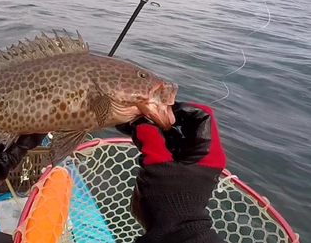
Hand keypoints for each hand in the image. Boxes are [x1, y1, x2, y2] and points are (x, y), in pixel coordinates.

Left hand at [0, 63, 44, 241]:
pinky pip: (21, 148)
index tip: (3, 67)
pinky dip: (32, 137)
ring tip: (43, 97)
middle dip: (13, 99)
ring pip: (14, 128)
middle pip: (0, 112)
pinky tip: (44, 123)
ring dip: (26, 116)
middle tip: (31, 79)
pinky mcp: (4, 162)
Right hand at [116, 102, 225, 242]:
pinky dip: (147, 140)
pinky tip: (131, 133)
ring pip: (169, 134)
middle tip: (142, 113)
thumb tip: (140, 122)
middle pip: (183, 124)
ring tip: (132, 121)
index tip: (160, 107)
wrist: (167, 229)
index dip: (183, 108)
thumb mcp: (159, 165)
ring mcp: (182, 159)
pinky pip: (160, 146)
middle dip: (162, 118)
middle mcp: (197, 152)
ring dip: (152, 128)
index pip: (201, 117)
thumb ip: (150, 140)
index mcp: (206, 151)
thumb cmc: (169, 197)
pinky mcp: (169, 166)